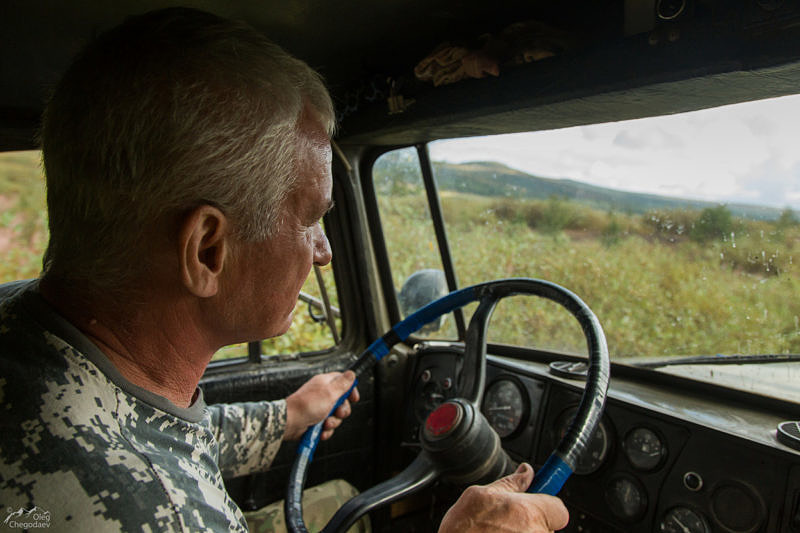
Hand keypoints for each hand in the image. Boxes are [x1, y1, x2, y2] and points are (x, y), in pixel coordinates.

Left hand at [284, 371, 359, 440]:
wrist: (290, 422)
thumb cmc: (307, 405)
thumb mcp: (330, 392)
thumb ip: (343, 384)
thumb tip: (351, 373)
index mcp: (325, 384)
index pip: (343, 382)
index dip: (350, 390)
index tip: (354, 399)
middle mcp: (322, 395)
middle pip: (342, 402)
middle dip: (342, 411)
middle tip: (337, 413)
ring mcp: (318, 408)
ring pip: (335, 416)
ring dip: (333, 422)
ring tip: (325, 423)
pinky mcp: (315, 421)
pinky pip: (327, 427)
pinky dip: (325, 431)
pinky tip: (320, 430)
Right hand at [438, 463, 568, 532]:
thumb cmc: (463, 529)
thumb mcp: (482, 494)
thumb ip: (511, 483)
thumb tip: (526, 472)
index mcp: (528, 512)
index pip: (558, 508)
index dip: (546, 504)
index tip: (538, 502)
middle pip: (548, 526)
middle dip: (533, 520)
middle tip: (510, 519)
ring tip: (501, 531)